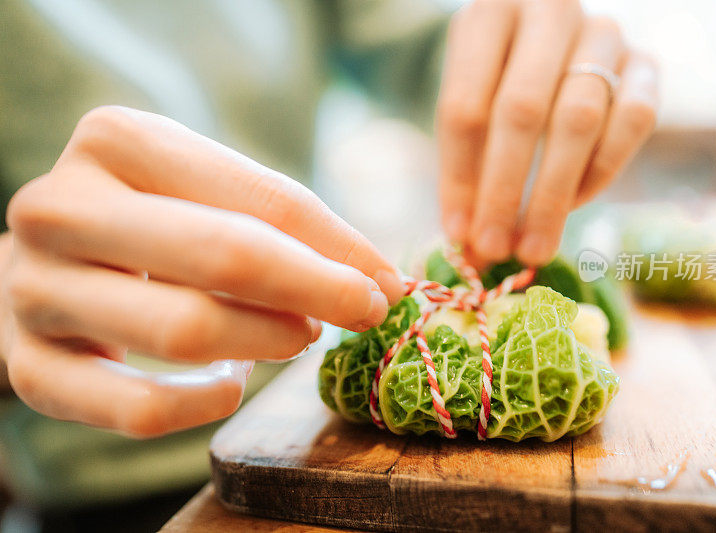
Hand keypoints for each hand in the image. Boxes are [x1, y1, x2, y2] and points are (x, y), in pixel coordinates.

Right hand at [2, 106, 404, 436]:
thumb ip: (285, 225)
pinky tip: (233, 384)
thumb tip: (380, 282)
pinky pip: (136, 408)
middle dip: (315, 290)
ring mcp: (34, 289)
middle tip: (362, 313)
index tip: (388, 285)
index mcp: (116, 140)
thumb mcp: (207, 191)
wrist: (47, 261)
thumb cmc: (152, 221)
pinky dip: (203, 405)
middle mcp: (60, 208)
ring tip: (297, 337)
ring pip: (182, 330)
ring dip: (266, 341)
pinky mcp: (29, 366)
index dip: (340, 247)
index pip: (261, 197)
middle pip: (222, 255)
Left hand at [437, 0, 657, 265]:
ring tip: (533, 245)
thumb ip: (465, 166)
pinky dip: (602, 170)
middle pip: (522, 111)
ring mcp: (602, 31)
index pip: (465, 106)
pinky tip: (576, 204)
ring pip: (580, 118)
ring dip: (553, 195)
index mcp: (488, 14)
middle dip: (505, 191)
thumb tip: (467, 243)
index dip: (460, 177)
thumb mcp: (469, 108)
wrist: (546, 41)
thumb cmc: (495, 80)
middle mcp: (548, 12)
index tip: (459, 232)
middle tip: (495, 248)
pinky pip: (633, 120)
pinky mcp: (645, 60)